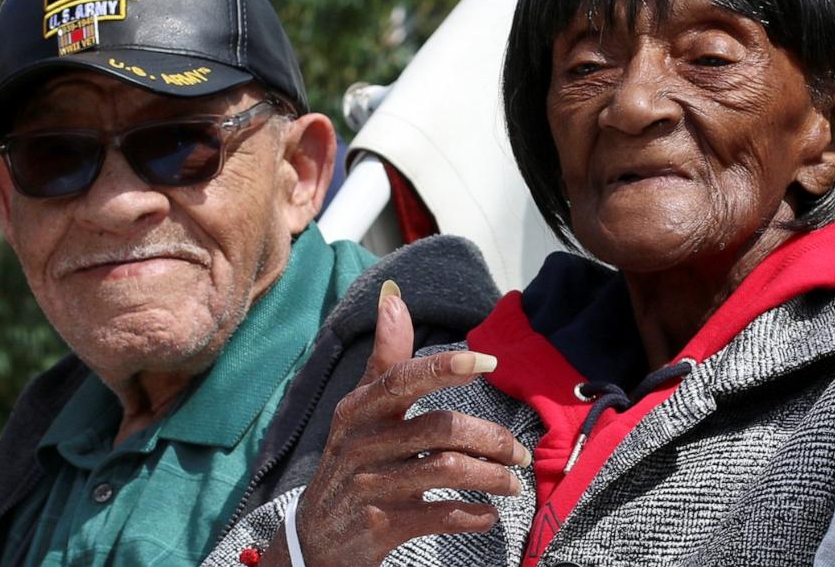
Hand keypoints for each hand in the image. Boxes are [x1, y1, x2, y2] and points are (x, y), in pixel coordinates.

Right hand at [265, 280, 529, 566]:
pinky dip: (472, 514)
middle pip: (440, 429)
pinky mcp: (380, 526)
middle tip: (519, 452)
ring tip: (513, 482)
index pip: (403, 379)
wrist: (316, 538)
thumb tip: (394, 296)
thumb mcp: (361, 408)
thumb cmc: (352, 460)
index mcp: (359, 410)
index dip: (445, 368)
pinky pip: (439, 514)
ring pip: (446, 470)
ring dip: (492, 476)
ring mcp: (369, 486)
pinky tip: (488, 514)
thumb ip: (387, 357)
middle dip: (491, 438)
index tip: (489, 360)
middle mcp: (361, 444)